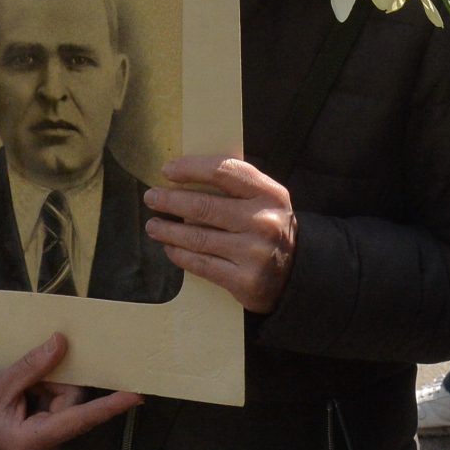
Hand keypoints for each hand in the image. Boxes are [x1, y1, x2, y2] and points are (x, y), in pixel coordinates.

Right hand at [0, 334, 141, 449]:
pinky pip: (61, 415)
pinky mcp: (52, 447)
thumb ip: (32, 367)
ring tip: (22, 395)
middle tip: (29, 382)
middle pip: (72, 404)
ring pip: (67, 407)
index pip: (79, 419)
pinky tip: (27, 402)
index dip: (109, 406)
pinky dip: (47, 402)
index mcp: (33, 440)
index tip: (135, 396)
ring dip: (48, 393)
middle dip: (54, 384)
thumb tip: (61, 343)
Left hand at [143, 156, 295, 312]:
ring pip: (198, 238)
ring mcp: (254, 253)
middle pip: (205, 206)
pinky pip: (201, 264)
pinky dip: (180, 255)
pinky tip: (170, 248)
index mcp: (269, 194)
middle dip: (170, 201)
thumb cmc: (270, 227)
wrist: (298, 272)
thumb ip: (235, 187)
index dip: (192, 168)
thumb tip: (184, 180)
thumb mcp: (265, 200)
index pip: (224, 172)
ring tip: (153, 225)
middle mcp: (264, 222)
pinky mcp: (244, 280)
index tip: (167, 170)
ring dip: (168, 230)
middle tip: (151, 197)